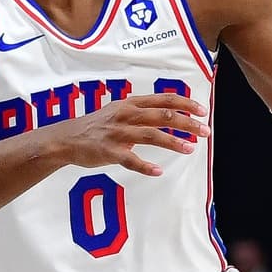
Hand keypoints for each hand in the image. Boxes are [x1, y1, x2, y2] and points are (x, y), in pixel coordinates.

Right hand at [55, 92, 206, 176]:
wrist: (66, 138)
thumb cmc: (96, 126)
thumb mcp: (118, 110)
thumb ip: (141, 110)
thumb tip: (169, 112)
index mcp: (130, 104)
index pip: (164, 99)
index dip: (186, 104)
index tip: (203, 111)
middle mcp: (126, 115)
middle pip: (163, 116)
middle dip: (187, 123)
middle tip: (205, 131)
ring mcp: (117, 133)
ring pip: (151, 135)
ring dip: (173, 142)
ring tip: (190, 149)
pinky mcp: (108, 152)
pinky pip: (130, 160)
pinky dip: (145, 166)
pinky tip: (158, 171)